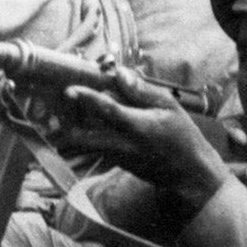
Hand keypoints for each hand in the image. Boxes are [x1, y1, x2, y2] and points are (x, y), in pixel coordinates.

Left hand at [55, 67, 236, 214]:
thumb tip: (118, 72)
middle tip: (58, 108)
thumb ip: (141, 90)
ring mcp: (117, 157)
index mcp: (139, 126)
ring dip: (70, 131)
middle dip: (66, 125)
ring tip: (60, 117)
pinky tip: (82, 122)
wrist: (188, 174)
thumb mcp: (169, 106)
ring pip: (84, 145)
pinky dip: (83, 135)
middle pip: (85, 137)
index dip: (88, 99)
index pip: (110, 111)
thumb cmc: (181, 135)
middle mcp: (124, 144)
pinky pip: (92, 147)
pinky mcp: (114, 162)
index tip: (70, 90)